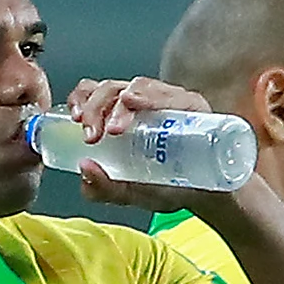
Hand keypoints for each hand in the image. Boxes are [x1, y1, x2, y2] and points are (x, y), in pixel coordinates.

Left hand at [59, 75, 217, 210]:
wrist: (209, 196)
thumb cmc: (169, 187)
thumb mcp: (130, 193)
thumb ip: (104, 188)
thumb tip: (83, 170)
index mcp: (122, 119)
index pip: (96, 94)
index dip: (82, 100)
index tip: (74, 120)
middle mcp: (143, 105)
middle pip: (111, 88)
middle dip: (95, 107)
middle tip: (91, 134)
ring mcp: (168, 102)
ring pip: (136, 87)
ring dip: (118, 105)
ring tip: (114, 129)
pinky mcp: (192, 105)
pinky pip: (170, 93)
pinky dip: (150, 95)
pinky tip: (135, 101)